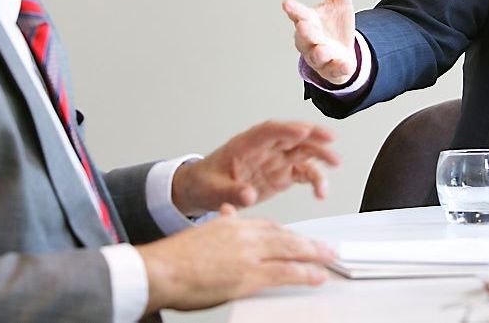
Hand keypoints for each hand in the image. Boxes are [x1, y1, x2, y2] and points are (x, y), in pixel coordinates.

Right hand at [138, 204, 334, 312]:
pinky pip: (286, 272)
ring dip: (314, 254)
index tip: (297, 238)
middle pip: (285, 235)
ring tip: (328, 259)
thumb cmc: (173, 259)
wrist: (160, 270)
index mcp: (232, 223)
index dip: (287, 233)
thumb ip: (220, 223)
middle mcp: (244, 234)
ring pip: (291, 250)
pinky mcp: (250, 275)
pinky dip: (306, 273)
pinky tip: (317, 275)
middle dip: (308, 242)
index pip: (268, 225)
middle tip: (325, 247)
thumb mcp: (202, 233)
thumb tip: (229, 214)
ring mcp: (249, 254)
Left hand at [172, 121, 339, 214]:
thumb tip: (248, 195)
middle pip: (292, 136)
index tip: (302, 130)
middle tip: (330, 139)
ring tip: (335, 164)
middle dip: (312, 135)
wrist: (204, 190)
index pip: (268, 131)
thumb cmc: (205, 182)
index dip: (286, 129)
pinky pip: (303, 173)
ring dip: (320, 155)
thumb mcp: (213, 189)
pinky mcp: (282, 175)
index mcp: (246, 144)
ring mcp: (276, 160)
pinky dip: (314, 180)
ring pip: (303, 152)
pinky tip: (320, 191)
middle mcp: (265, 149)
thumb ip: (231, 192)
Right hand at [282, 0, 356, 84]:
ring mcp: (320, 56)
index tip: (287, 3)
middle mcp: (310, 39)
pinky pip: (334, 69)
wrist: (342, 54)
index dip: (293, 9)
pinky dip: (339, 67)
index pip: (298, 14)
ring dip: (319, 52)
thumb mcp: (339, 0)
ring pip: (316, 55)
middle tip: (303, 24)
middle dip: (304, 31)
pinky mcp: (332, 69)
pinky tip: (345, 64)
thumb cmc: (334, 26)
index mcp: (308, 20)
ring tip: (322, 48)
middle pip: (303, 35)